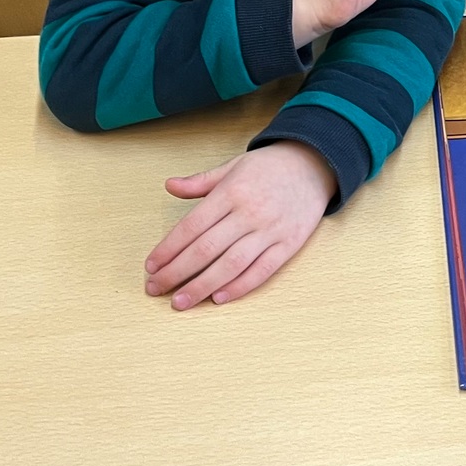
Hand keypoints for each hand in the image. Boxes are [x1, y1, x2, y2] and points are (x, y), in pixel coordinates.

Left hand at [144, 142, 336, 308]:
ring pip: (231, 265)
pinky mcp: (289, 244)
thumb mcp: (233, 166)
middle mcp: (249, 212)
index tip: (151, 266)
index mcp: (231, 192)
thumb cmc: (269, 167)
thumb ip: (200, 181)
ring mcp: (270, 230)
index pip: (192, 226)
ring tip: (180, 302)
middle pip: (206, 249)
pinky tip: (219, 298)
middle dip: (177, 272)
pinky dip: (240, 286)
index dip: (168, 249)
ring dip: (202, 286)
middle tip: (155, 289)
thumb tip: (169, 186)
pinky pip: (262, 270)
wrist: (315, 163)